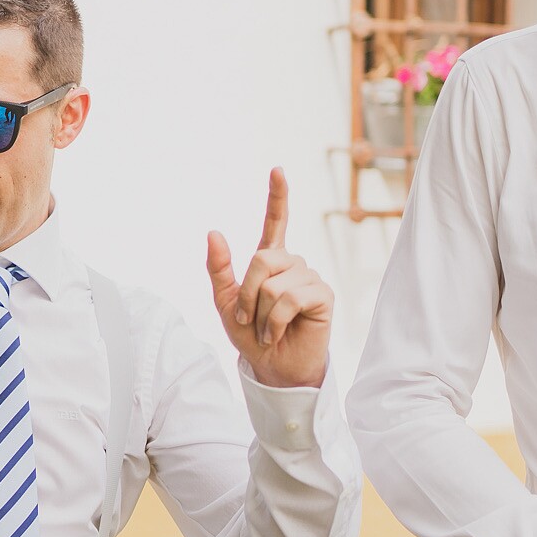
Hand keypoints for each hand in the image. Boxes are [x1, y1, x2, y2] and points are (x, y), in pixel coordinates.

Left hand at [205, 168, 333, 387]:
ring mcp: (310, 277)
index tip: (277, 169)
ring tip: (267, 328)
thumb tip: (214, 232)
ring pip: (273, 283)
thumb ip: (220, 269)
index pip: (275, 222)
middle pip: (261, 260)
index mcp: (270, 261)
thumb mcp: (225, 303)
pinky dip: (274, 321)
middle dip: (247, 293)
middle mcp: (292, 264)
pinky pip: (289, 298)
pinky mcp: (322, 295)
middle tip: (248, 318)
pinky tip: (278, 332)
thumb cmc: (251, 335)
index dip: (277, 196)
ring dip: (260, 313)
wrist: (271, 367)